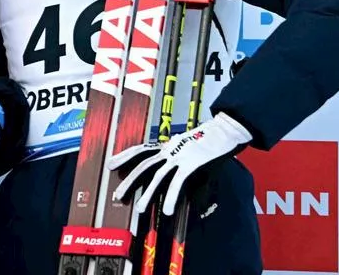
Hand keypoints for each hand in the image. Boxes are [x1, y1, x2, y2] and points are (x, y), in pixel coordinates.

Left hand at [107, 112, 251, 215]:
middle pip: (144, 164)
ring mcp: (179, 155)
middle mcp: (169, 149)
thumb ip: (183, 167)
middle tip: (118, 195)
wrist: (227, 128)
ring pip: (157, 175)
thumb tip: (182, 183)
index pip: (141, 149)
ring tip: (139, 209)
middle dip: (129, 180)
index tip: (111, 163)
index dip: (124, 156)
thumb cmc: (211, 140)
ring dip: (148, 193)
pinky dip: (171, 196)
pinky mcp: (192, 162)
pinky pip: (178, 182)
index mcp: (167, 145)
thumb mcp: (192, 152)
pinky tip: (166, 210)